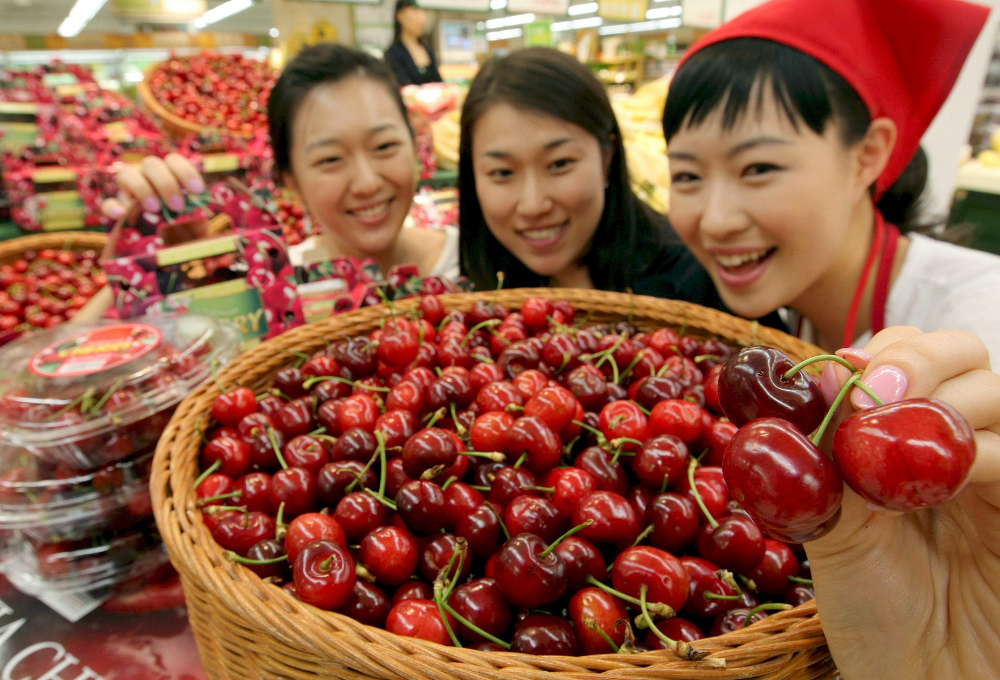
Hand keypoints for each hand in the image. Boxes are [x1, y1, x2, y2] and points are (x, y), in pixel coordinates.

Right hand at [102, 153, 210, 244]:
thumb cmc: (182, 224)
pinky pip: (107, 203)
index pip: (173, 160)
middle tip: (177, 206)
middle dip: (166, 184)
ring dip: (142, 189)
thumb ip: (195, 209)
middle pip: (151, 164)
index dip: (186, 172)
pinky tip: (122, 214)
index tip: (197, 191)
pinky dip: (113, 207)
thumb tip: (202, 207)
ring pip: (126, 174)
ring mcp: (127, 188)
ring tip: (154, 208)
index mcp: (167, 172)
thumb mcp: (192, 216)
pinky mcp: (115, 207)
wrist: (163, 242)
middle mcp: (145, 174)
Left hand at [805, 327, 999, 679]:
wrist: (918, 676)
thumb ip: (826, 465)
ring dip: (947, 401)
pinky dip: (987, 450)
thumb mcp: (833, 529)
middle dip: (919, 358)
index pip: (907, 354)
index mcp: (902, 432)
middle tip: (875, 392)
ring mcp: (997, 471)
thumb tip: (805, 394)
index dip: (883, 352)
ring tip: (901, 440)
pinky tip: (950, 473)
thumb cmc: (873, 607)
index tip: (846, 374)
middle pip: (964, 354)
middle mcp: (956, 439)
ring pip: (998, 391)